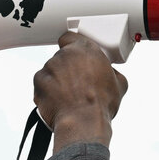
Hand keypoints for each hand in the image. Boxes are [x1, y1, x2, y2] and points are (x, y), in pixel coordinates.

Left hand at [33, 32, 128, 151]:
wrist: (83, 123)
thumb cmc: (101, 104)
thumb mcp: (119, 84)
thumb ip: (113, 72)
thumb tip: (112, 74)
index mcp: (86, 49)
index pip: (70, 37)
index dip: (72, 46)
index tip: (76, 55)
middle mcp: (65, 54)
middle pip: (63, 56)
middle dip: (68, 67)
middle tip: (78, 82)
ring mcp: (49, 67)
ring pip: (52, 69)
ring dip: (58, 79)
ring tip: (69, 95)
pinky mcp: (38, 81)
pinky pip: (42, 82)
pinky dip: (48, 89)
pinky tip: (59, 100)